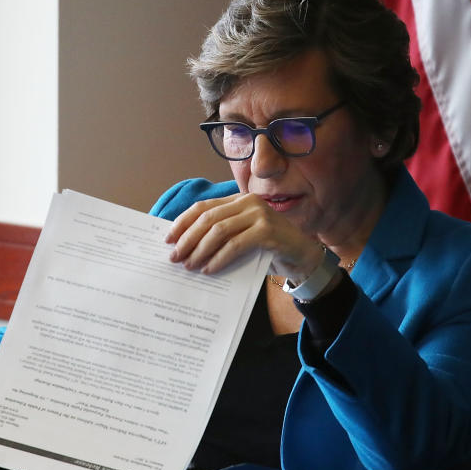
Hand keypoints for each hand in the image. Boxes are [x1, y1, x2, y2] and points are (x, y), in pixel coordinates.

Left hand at [165, 193, 324, 281]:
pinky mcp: (267, 231)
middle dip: (187, 239)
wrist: (302, 256)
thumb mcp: (242, 235)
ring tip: (190, 266)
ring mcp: (259, 214)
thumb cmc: (269, 247)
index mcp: (238, 200)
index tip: (168, 239)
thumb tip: (185, 245)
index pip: (203, 207)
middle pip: (208, 218)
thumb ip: (222, 234)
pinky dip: (219, 258)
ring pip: (219, 231)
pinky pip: (235, 245)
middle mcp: (248, 202)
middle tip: (175, 257)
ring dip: (200, 250)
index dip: (183, 222)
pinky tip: (210, 269)